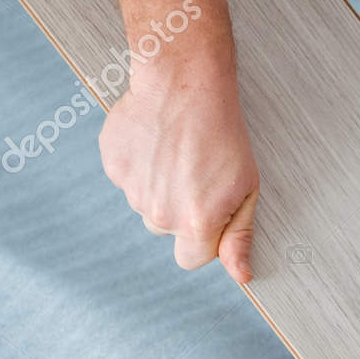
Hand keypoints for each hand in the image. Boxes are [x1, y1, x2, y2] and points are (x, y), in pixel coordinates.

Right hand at [98, 49, 258, 283]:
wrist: (185, 83)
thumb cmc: (222, 132)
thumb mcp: (245, 188)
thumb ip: (239, 236)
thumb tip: (241, 275)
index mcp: (194, 224)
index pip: (191, 259)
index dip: (203, 237)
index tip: (210, 209)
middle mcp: (159, 214)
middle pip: (166, 230)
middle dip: (179, 210)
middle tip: (195, 171)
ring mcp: (132, 190)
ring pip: (145, 202)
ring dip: (158, 185)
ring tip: (176, 152)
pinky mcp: (114, 165)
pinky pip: (127, 177)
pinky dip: (139, 164)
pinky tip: (156, 142)